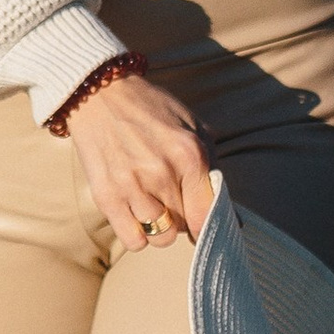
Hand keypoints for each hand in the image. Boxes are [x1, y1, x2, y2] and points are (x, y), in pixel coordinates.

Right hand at [63, 70, 211, 252]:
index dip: (209, 227)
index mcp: (189, 155)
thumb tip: (232, 218)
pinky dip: (138, 235)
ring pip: (161, 237)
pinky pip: (133, 240)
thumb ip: (212, 168)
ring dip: (161, 228)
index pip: (207, 215)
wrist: (100, 93)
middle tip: (172, 200)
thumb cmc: (151, 110)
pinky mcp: (106, 196)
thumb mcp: (192, 127)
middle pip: (185, 227)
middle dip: (182, 218)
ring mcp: (132, 186)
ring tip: (154, 206)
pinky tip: (136, 215)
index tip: (204, 227)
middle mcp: (161, 173)